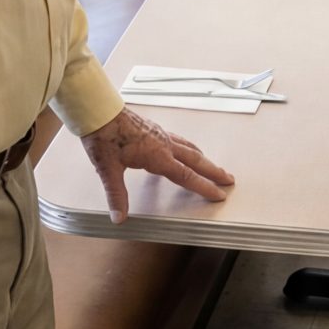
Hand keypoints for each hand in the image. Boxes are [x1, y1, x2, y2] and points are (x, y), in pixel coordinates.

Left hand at [82, 106, 233, 220]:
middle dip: (213, 171)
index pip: (187, 176)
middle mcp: (164, 144)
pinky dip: (187, 148)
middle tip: (229, 179)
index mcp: (157, 156)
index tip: (219, 194)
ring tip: (211, 166)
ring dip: (202, 159)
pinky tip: (182, 150)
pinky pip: (177, 140)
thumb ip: (116, 195)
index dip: (204, 187)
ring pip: (188, 148)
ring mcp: (160, 135)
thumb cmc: (103, 136)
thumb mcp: (108, 169)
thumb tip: (119, 217)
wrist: (99, 110)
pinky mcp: (153, 128)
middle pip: (195, 160)